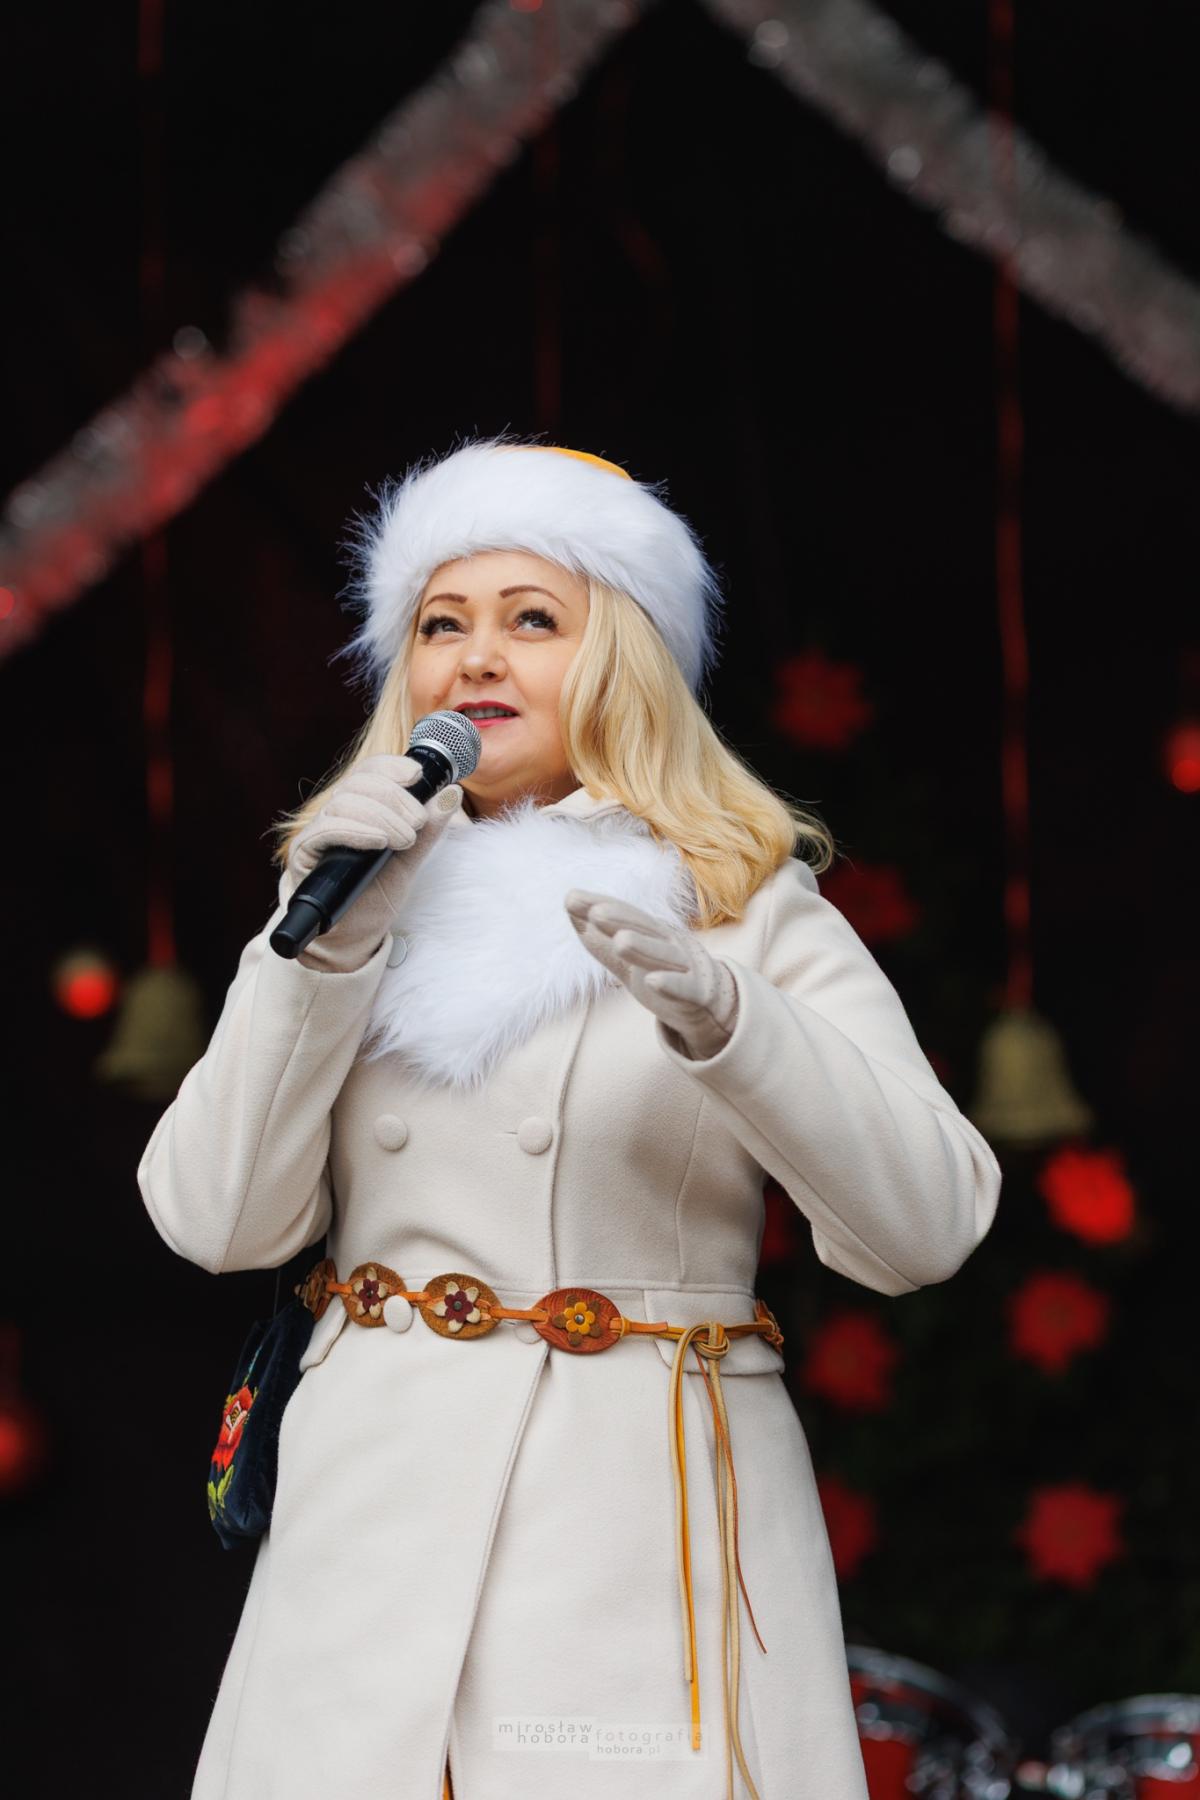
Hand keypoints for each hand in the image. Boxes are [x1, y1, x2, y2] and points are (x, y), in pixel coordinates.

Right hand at [285, 755, 462, 971]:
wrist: (355, 936)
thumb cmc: (378, 895)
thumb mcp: (411, 859)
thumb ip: (428, 829)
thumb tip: (452, 793)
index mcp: (360, 808)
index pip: (369, 771)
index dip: (391, 766)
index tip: (417, 774)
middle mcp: (335, 814)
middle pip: (359, 782)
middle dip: (394, 797)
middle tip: (418, 823)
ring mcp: (318, 832)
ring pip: (344, 802)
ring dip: (381, 815)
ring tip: (405, 839)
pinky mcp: (305, 854)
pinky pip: (325, 829)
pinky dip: (355, 829)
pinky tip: (379, 841)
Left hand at [564, 889, 738, 1059]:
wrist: (708, 999)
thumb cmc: (661, 968)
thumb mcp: (625, 952)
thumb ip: (597, 933)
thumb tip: (568, 900)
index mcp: (650, 930)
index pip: (624, 914)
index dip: (601, 905)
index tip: (572, 899)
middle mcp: (669, 941)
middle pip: (644, 928)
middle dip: (620, 919)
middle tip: (595, 912)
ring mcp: (685, 965)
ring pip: (663, 955)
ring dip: (643, 947)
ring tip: (620, 941)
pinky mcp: (697, 992)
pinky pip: (684, 988)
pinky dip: (670, 984)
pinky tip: (652, 981)